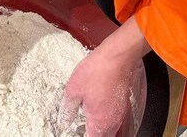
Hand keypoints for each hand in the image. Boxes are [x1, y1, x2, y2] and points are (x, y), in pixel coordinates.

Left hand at [55, 16, 150, 136]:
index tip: (72, 133)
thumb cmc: (96, 72)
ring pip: (109, 130)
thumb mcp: (73, 90)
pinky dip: (104, 119)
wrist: (117, 57)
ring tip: (86, 121)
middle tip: (79, 129)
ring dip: (98, 129)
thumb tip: (64, 121)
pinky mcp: (122, 104)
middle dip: (90, 134)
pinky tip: (96, 108)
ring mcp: (119, 113)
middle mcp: (111, 122)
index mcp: (98, 122)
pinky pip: (113, 119)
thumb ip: (67, 109)